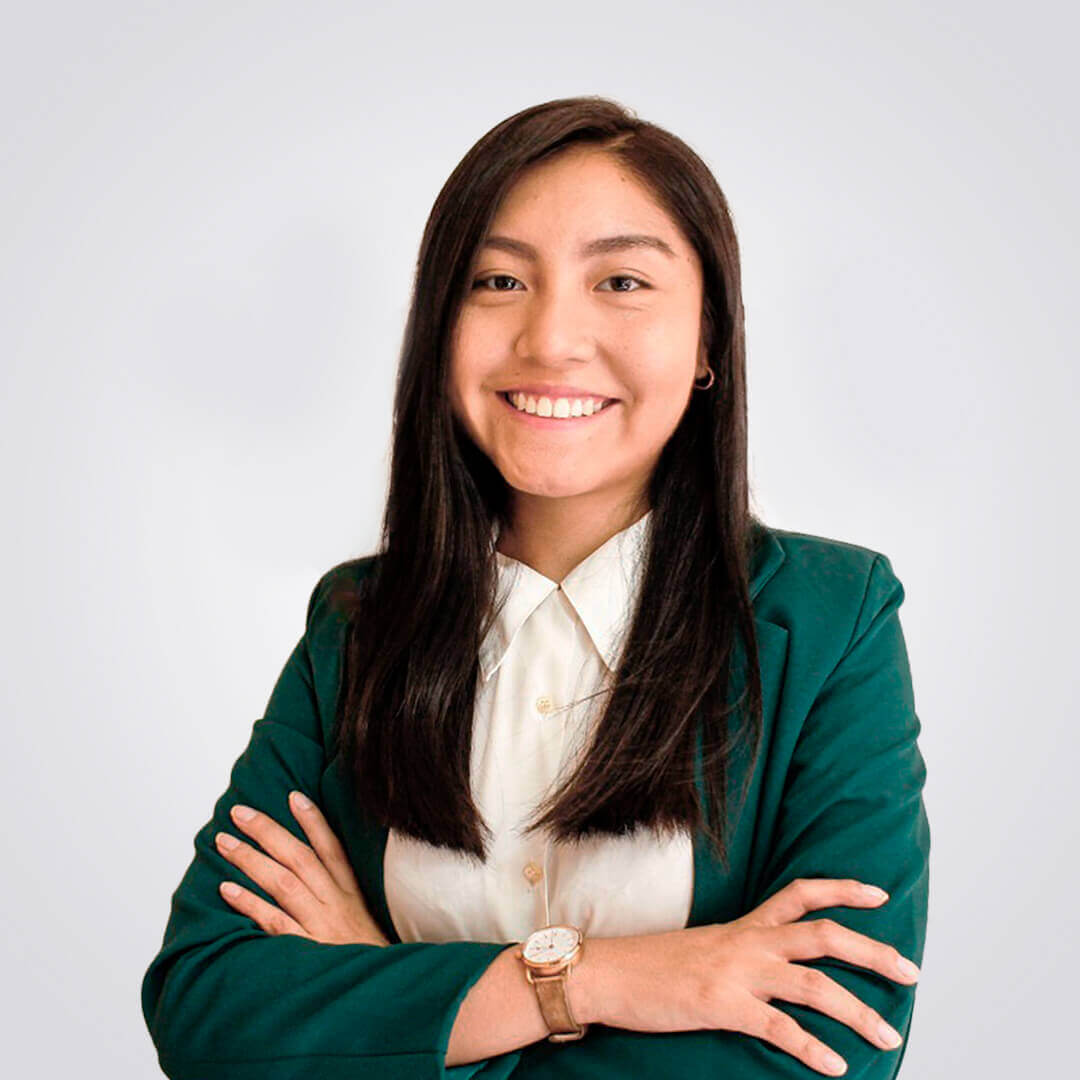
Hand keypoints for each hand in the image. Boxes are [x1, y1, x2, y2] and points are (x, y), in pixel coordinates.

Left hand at [214, 789, 390, 946]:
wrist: (381, 994)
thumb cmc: (365, 957)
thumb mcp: (362, 919)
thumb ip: (339, 895)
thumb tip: (312, 869)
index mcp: (350, 893)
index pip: (331, 848)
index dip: (313, 821)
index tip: (293, 796)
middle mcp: (335, 903)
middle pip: (300, 857)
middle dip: (268, 831)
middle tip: (240, 813)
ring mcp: (320, 925)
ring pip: (283, 883)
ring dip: (251, 859)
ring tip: (225, 842)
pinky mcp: (306, 948)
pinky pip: (274, 921)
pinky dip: (250, 904)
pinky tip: (227, 890)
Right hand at [585, 878, 919, 1076]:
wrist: (609, 972)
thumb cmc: (655, 964)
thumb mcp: (705, 947)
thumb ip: (741, 952)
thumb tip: (774, 971)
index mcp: (745, 925)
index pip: (801, 894)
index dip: (843, 890)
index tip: (879, 896)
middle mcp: (748, 941)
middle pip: (824, 936)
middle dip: (873, 953)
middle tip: (911, 972)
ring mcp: (738, 973)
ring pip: (814, 984)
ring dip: (858, 1012)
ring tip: (888, 1037)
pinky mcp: (723, 1006)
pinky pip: (780, 1028)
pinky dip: (812, 1049)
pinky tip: (834, 1067)